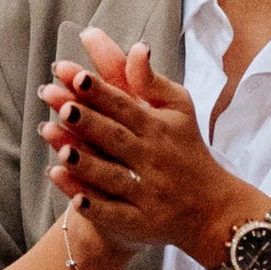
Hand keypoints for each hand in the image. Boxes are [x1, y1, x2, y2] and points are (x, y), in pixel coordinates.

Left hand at [38, 26, 252, 269]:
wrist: (213, 208)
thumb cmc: (186, 149)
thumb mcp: (178, 109)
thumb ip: (151, 81)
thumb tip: (137, 46)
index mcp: (158, 127)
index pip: (124, 105)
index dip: (100, 92)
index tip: (74, 76)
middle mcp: (152, 159)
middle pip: (115, 138)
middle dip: (88, 122)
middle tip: (60, 106)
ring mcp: (146, 193)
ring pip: (111, 177)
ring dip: (85, 164)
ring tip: (58, 147)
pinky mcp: (141, 223)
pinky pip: (114, 215)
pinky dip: (95, 207)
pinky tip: (74, 197)